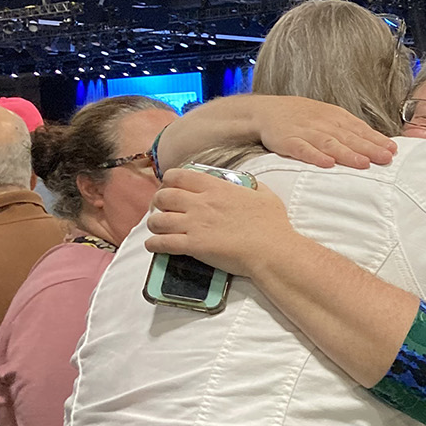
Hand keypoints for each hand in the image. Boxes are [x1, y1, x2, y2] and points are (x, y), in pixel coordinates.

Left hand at [145, 169, 296, 277]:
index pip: (179, 176)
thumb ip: (253, 187)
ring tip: (158, 229)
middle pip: (163, 196)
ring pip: (157, 220)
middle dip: (158, 202)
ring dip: (154, 224)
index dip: (169, 181)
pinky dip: (153, 244)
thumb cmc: (273, 225)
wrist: (272, 250)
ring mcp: (195, 224)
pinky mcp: (193, 246)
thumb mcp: (266, 196)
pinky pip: (162, 243)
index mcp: (217, 188)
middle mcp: (201, 203)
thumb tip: (249, 185)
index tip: (170, 187)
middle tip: (162, 209)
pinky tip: (154, 245)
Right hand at [250, 96, 395, 168]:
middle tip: (386, 158)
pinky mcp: (288, 142)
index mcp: (335, 117)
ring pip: (330, 144)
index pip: (359, 129)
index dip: (376, 140)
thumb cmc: (302, 116)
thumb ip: (349, 130)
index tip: (393, 150)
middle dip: (369, 148)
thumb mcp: (328, 117)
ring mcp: (305, 132)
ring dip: (347, 154)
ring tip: (364, 164)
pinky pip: (303, 149)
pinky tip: (327, 164)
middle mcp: (323, 124)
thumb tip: (376, 143)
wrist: (266, 110)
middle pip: (349, 138)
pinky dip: (315, 156)